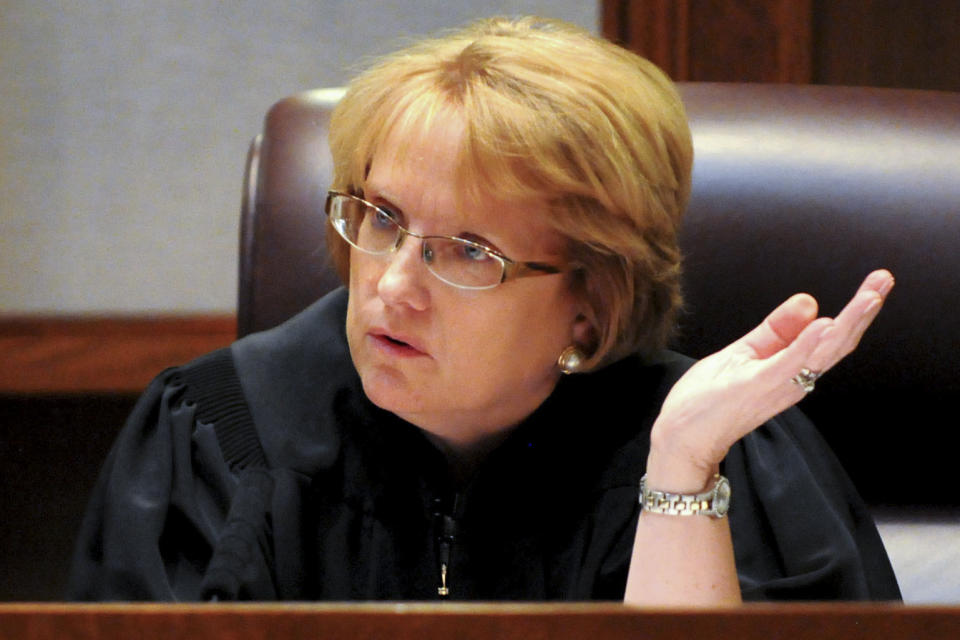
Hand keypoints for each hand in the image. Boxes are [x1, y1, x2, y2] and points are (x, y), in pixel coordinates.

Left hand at [645, 269, 894, 490]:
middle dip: (863, 311)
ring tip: (870, 297)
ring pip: (822, 353)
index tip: (878, 283)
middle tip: (884, 280)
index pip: (832, 337)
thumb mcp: (744, 353)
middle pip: (837, 344)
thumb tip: (810, 301)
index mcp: (791, 370)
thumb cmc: (709, 399)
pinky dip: (807, 345)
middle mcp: (792, 380)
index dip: (856, 311)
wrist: (680, 436)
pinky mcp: (755, 388)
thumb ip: (776, 330)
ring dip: (848, 324)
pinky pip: (787, 365)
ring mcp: (776, 385)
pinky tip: (824, 325)